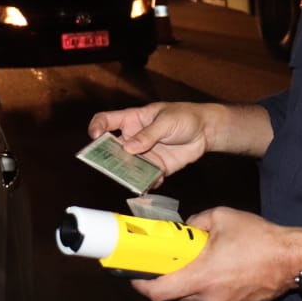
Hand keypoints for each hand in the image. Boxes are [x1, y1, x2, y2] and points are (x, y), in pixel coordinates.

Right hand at [87, 102, 212, 177]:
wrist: (205, 131)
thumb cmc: (184, 117)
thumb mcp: (166, 121)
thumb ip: (148, 134)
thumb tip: (128, 147)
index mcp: (132, 120)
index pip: (106, 121)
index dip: (97, 127)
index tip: (95, 137)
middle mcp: (133, 138)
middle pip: (112, 148)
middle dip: (107, 158)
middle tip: (109, 166)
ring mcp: (144, 154)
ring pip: (127, 166)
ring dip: (127, 174)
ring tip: (131, 180)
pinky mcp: (156, 167)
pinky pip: (146, 178)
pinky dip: (146, 183)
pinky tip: (152, 183)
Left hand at [130, 207, 301, 300]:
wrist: (293, 258)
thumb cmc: (259, 238)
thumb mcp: (221, 217)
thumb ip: (195, 223)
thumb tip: (185, 230)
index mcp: (201, 276)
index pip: (158, 292)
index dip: (141, 284)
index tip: (133, 274)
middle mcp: (209, 298)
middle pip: (176, 294)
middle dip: (171, 276)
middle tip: (171, 259)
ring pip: (195, 297)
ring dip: (193, 281)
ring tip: (205, 260)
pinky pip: (213, 300)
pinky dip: (211, 286)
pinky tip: (225, 269)